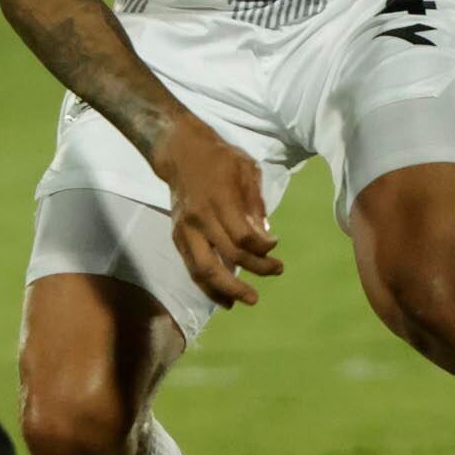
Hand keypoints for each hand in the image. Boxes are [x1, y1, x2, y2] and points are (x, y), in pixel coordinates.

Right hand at [152, 115, 279, 304]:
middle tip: (276, 272)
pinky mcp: (178, 238)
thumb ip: (255, 204)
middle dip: (254, 270)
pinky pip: (192, 268)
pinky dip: (207, 286)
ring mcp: (185, 230)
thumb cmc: (220, 159)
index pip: (243, 236)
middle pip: (226, 256)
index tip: (276, 246)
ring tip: (246, 301)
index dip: (263, 247)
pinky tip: (224, 298)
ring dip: (227, 289)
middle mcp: (200, 219)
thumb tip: (265, 236)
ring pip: (204, 270)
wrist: (180, 153)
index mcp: (219, 199)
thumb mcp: (246, 169)